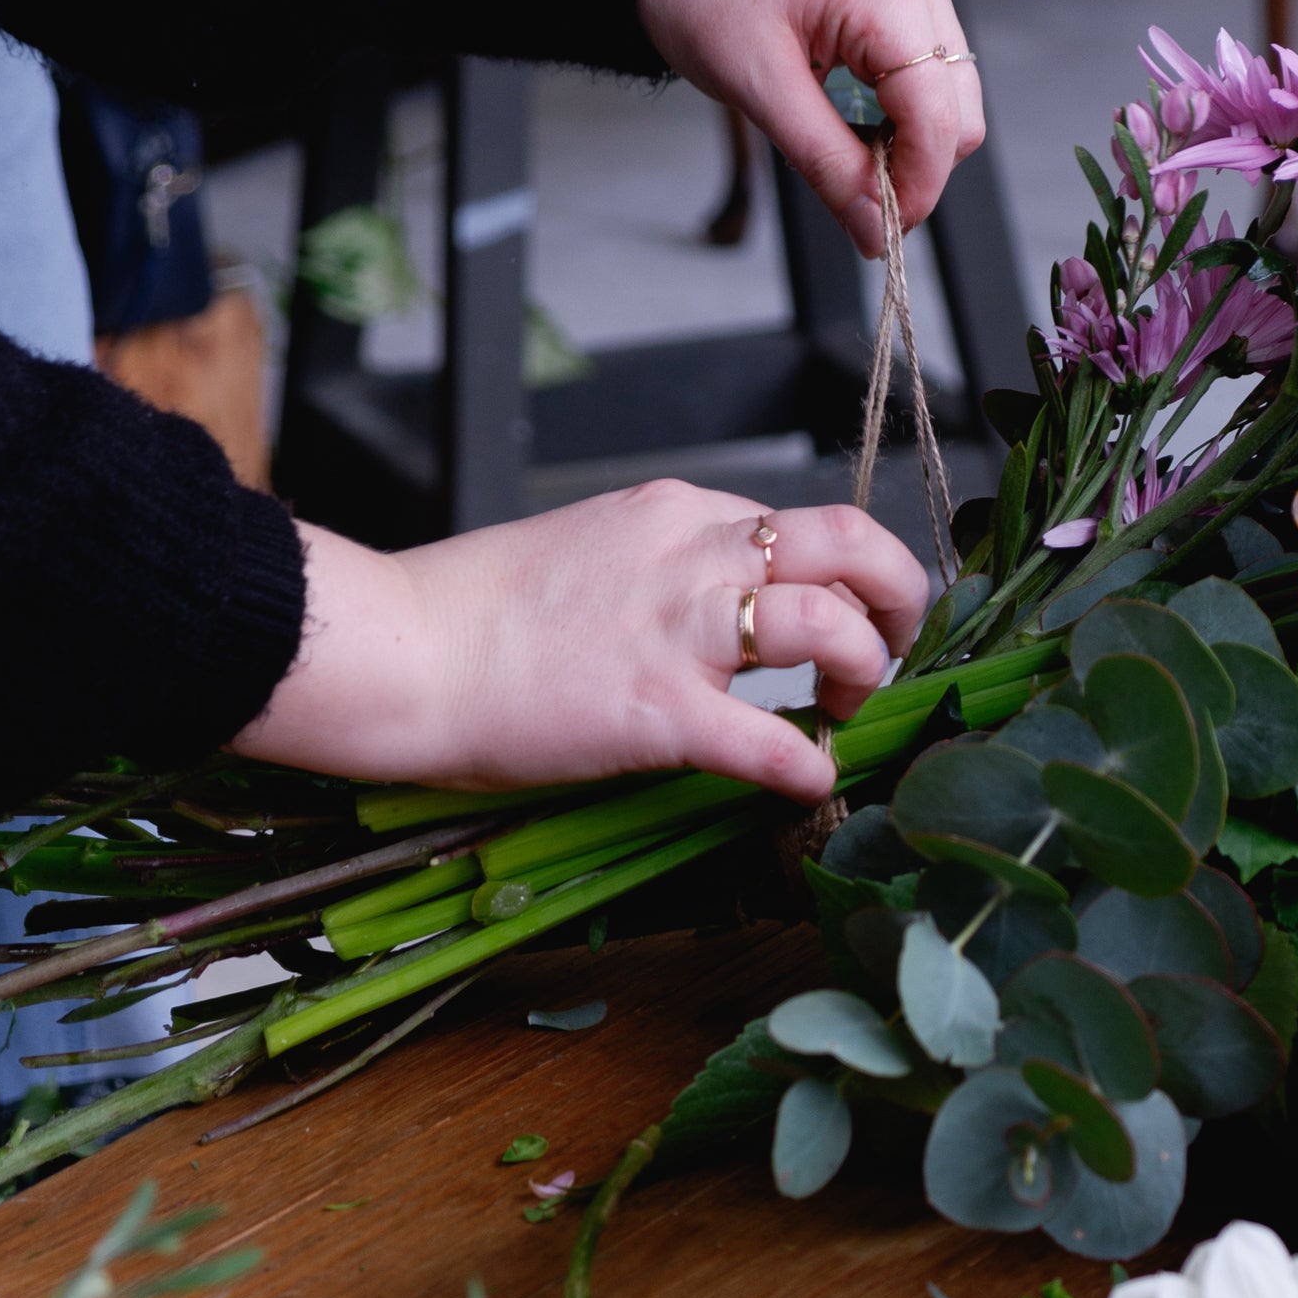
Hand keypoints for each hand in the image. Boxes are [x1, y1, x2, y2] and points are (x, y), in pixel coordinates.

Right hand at [231, 483, 930, 800]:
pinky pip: (772, 741)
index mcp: (676, 513)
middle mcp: (695, 553)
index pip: (797, 525)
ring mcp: (681, 630)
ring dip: (866, 677)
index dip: (844, 577)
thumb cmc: (471, 618)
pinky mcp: (659, 709)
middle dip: (900, 599)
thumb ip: (660, 574)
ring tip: (845, 715)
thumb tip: (715, 626)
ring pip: (833, 626)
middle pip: (852, 543)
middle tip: (892, 656)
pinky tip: (811, 784)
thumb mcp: (587, 556)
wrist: (397, 650)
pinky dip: (810, 768)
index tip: (849, 619)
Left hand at [635, 0, 984, 255]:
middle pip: (959, 119)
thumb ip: (827, 165)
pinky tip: (855, 129)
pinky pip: (929, 86)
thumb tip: (874, 233)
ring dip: (910, 151)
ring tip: (846, 157)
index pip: (940, 122)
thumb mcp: (761, 90)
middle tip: (853, 198)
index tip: (875, 232)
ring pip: (952, 108)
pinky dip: (901, 125)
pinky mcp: (905, 8)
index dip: (915, 190)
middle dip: (916, 174)